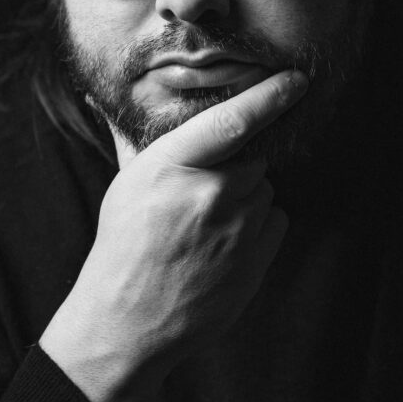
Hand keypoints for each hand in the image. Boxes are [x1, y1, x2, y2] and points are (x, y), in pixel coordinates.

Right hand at [39, 69, 307, 401]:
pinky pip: (276, 220)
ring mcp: (238, 229)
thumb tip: (106, 99)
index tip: (295, 79)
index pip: (234, 119)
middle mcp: (211, 193)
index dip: (270, 95)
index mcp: (173, 165)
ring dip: (246, 197)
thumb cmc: (123, 247)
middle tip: (206, 189)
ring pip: (263, 189)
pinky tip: (225, 242)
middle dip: (237, 166)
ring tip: (208, 223)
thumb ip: (134, 139)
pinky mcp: (256, 260)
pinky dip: (259, 224)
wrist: (128, 322)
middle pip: (253, 157)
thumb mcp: (124, 184)